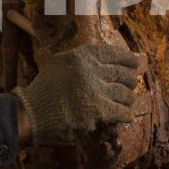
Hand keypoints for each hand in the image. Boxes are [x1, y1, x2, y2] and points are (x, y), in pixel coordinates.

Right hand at [17, 44, 143, 146]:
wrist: (32, 113)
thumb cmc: (46, 88)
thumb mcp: (60, 62)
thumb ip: (83, 57)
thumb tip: (110, 56)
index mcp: (81, 56)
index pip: (113, 53)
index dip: (128, 58)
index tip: (136, 62)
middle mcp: (90, 70)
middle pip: (123, 73)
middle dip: (131, 79)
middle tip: (132, 84)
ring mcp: (94, 90)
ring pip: (125, 93)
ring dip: (129, 99)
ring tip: (128, 101)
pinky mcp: (97, 110)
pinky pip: (122, 112)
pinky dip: (126, 114)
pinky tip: (127, 116)